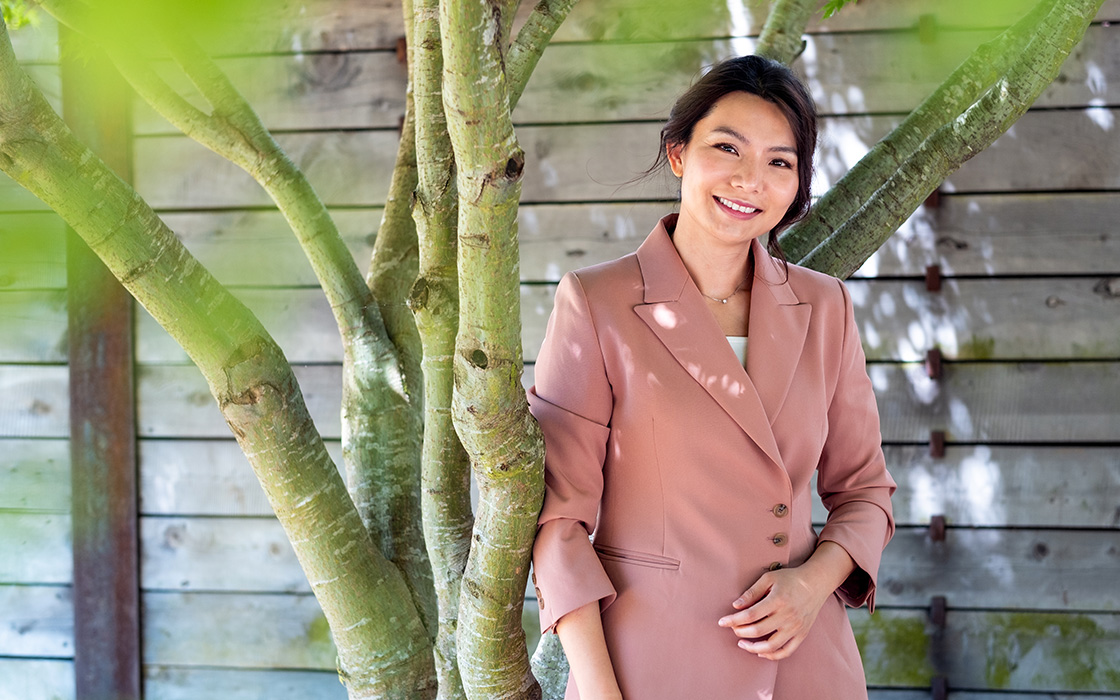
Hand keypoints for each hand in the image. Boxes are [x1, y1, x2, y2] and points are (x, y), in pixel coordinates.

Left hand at [716, 542, 855, 659]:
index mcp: (778, 600)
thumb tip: (735, 606)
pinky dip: (772, 655)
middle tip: (732, 628)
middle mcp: (788, 616)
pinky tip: (760, 652)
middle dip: (740, 632)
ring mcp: (796, 627)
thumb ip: (751, 592)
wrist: (816, 583)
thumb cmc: (790, 579)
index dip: (733, 620)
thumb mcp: (769, 578)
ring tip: (742, 643)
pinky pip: (786, 651)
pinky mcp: (802, 634)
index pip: (750, 615)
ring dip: (753, 647)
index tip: (722, 622)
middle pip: (758, 631)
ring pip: (771, 646)